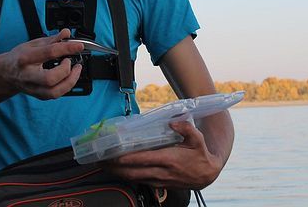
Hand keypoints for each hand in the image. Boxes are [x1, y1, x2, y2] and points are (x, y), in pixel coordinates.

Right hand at [0, 28, 84, 99]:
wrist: (7, 74)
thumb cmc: (20, 58)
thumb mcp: (33, 44)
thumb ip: (52, 40)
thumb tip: (66, 33)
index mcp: (25, 58)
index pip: (49, 52)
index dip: (67, 48)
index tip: (79, 45)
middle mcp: (28, 75)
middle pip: (50, 78)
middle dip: (66, 70)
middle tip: (70, 61)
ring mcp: (33, 88)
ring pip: (54, 92)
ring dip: (70, 81)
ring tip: (75, 70)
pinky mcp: (38, 96)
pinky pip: (56, 95)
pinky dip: (66, 86)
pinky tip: (69, 77)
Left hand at [103, 120, 223, 189]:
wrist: (207, 175)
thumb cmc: (200, 155)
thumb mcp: (198, 139)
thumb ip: (186, 128)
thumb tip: (173, 122)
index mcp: (168, 159)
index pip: (142, 159)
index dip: (125, 158)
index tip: (112, 154)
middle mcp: (161, 172)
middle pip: (132, 171)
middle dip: (114, 167)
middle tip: (100, 160)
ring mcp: (158, 180)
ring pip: (133, 178)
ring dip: (117, 173)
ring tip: (103, 165)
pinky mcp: (158, 185)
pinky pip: (138, 181)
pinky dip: (126, 176)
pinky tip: (118, 170)